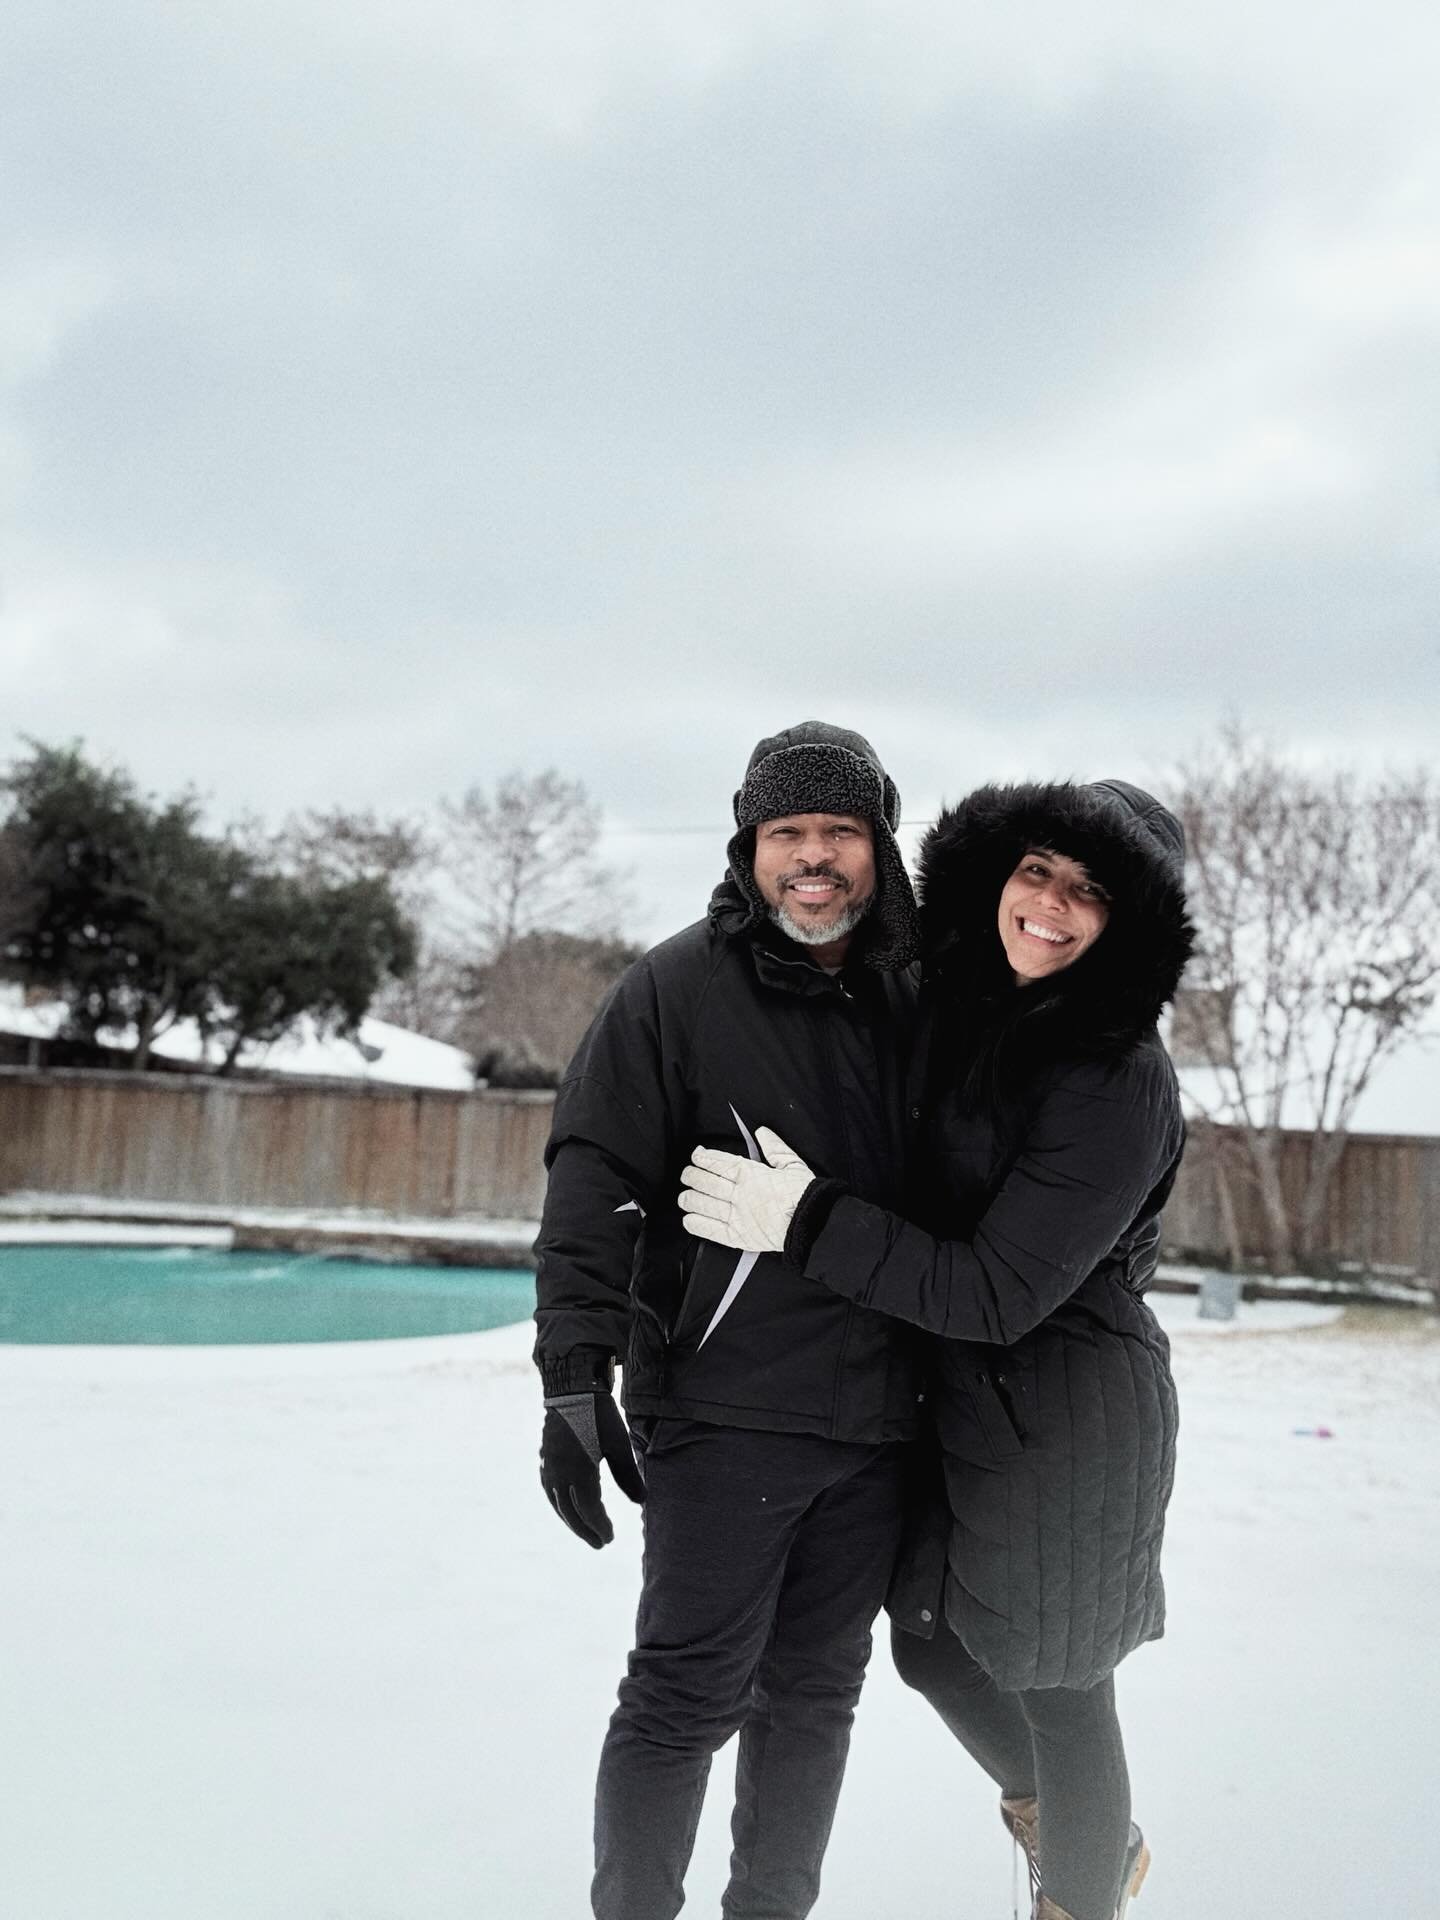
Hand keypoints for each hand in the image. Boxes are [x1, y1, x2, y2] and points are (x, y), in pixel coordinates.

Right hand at [541, 1386, 645, 1549]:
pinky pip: (551, 1492)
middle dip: (586, 1530)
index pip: (589, 1509)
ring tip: (586, 1531)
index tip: (611, 1537)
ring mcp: (549, 1467)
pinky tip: (568, 1509)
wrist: (572, 1389)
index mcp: (578, 1471)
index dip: (599, 1526)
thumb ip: (629, 1475)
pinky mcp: (546, 1460)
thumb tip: (641, 1502)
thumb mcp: (619, 1445)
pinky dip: (561, 1505)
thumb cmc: (599, 1415)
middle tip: (601, 1543)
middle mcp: (559, 1474)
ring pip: (558, 1504)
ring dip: (572, 1521)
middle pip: (571, 1512)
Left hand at [678, 1126, 815, 1253]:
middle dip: (692, 1176)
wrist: (812, 1224)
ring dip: (689, 1198)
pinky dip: (697, 1224)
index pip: (720, 1163)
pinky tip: (689, 1219)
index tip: (696, 1155)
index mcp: (751, 1174)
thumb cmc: (806, 1195)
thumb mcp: (794, 1165)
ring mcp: (737, 1216)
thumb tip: (763, 1133)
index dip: (704, 1158)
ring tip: (684, 1196)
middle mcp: (740, 1194)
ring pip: (704, 1204)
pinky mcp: (738, 1237)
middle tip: (687, 1174)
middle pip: (706, 1182)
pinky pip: (711, 1230)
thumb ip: (776, 1148)